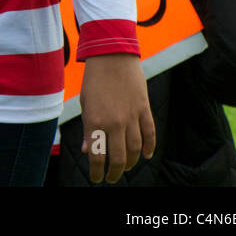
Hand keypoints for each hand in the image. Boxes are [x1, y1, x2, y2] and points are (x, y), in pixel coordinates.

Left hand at [79, 53, 155, 182]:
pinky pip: (150, 134)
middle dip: (114, 172)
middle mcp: (114, 122)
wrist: (112, 56)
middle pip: (118, 158)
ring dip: (131, 163)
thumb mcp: (85, 104)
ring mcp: (132, 116)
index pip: (97, 156)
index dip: (97, 171)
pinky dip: (149, 147)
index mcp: (96, 121)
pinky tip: (146, 156)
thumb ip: (88, 129)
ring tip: (125, 168)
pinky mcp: (144, 109)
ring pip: (135, 149)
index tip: (97, 179)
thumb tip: (88, 151)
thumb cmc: (94, 80)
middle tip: (111, 178)